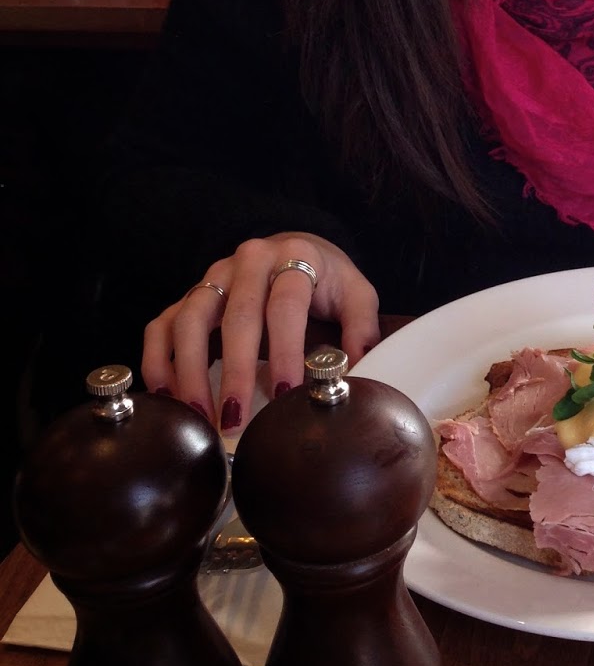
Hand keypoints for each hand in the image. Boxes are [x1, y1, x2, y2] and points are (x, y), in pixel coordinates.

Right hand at [142, 233, 380, 433]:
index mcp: (294, 258)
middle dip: (234, 371)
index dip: (285, 349)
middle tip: (235, 419)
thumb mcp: (356, 293)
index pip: (286, 305)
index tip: (285, 393)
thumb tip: (356, 368)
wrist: (295, 246)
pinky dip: (158, 360)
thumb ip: (361, 326)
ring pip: (190, 319)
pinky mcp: (189, 295)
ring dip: (190, 371)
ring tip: (200, 416)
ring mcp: (213, 277)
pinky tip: (166, 396)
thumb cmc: (326, 279)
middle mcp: (248, 262)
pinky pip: (162, 325)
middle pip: (236, 316)